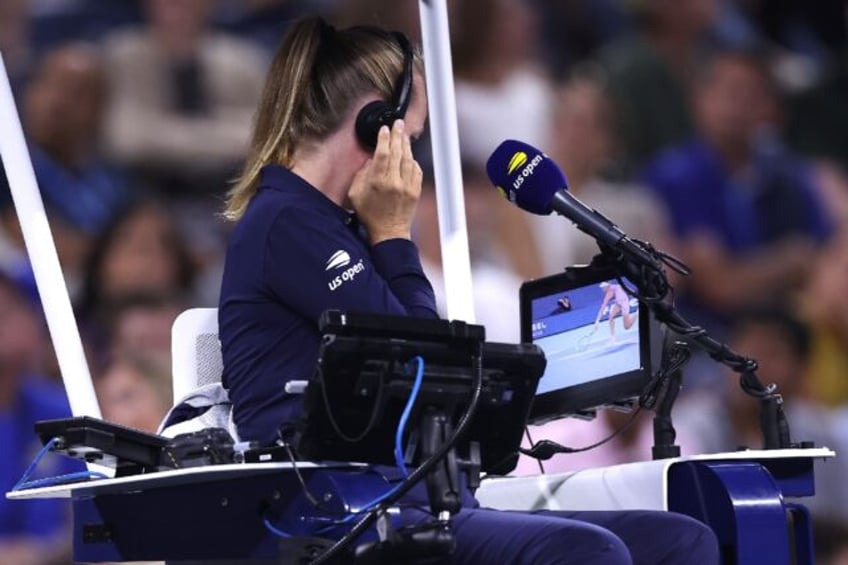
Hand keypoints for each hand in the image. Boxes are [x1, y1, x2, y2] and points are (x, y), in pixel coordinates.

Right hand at [349, 119, 422, 244]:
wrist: (389, 232)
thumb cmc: (369, 214)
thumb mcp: (355, 194)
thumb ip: (361, 174)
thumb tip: (371, 159)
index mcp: (377, 182)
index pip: (382, 154)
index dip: (384, 139)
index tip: (384, 129)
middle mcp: (394, 182)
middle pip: (397, 152)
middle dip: (397, 135)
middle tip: (398, 124)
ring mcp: (407, 186)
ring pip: (408, 159)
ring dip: (406, 145)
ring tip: (403, 134)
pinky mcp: (416, 191)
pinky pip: (416, 170)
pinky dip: (412, 160)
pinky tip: (409, 154)